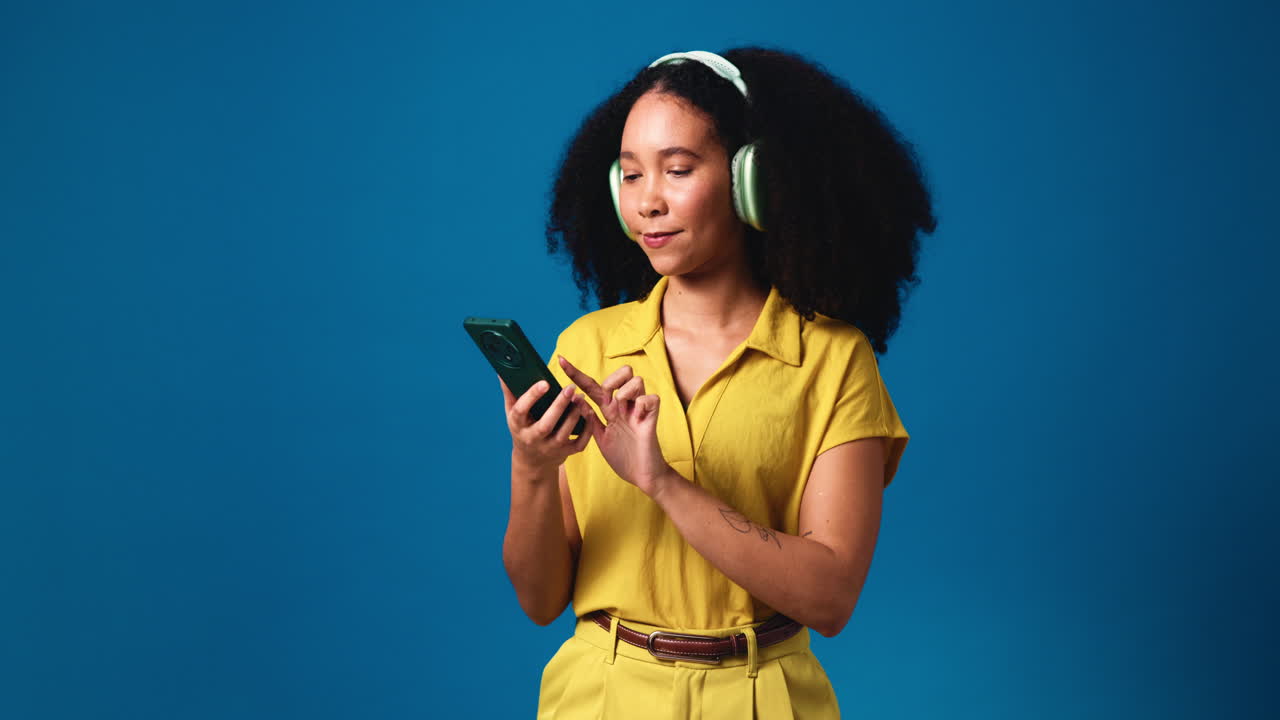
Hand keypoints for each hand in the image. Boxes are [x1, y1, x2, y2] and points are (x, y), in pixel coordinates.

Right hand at [500, 377, 591, 476]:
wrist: (533, 461)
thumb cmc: (523, 429)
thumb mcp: (513, 413)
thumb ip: (510, 392)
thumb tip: (503, 371)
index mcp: (518, 425)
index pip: (521, 411)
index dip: (532, 396)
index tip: (545, 382)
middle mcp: (533, 438)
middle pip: (546, 424)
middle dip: (559, 406)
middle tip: (570, 388)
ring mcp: (550, 448)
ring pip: (563, 433)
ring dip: (574, 415)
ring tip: (580, 397)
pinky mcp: (565, 452)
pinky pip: (579, 443)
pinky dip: (587, 429)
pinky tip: (589, 412)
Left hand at [558, 356, 670, 496]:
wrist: (641, 476)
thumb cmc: (622, 457)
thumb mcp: (600, 437)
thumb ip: (590, 419)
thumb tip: (576, 399)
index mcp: (610, 410)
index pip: (592, 386)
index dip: (576, 373)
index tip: (560, 361)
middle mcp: (625, 405)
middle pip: (624, 371)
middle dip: (613, 379)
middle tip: (608, 398)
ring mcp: (639, 410)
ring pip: (637, 380)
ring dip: (626, 392)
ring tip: (623, 411)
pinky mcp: (652, 418)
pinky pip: (650, 398)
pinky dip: (643, 404)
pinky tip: (638, 419)